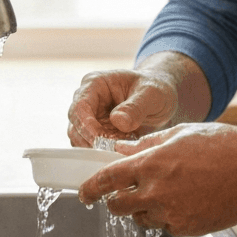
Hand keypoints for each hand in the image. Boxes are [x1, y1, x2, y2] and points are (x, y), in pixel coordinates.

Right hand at [65, 68, 181, 147]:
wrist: (161, 97)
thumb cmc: (156, 88)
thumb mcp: (152, 94)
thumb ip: (136, 107)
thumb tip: (117, 121)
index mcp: (95, 83)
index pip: (80, 107)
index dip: (86, 126)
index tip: (101, 141)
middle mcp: (87, 100)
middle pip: (75, 126)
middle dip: (91, 141)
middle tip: (113, 151)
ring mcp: (90, 117)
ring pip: (80, 139)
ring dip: (97, 149)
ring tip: (122, 150)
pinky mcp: (96, 132)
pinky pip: (91, 147)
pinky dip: (103, 152)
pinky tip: (121, 151)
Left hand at [77, 123, 236, 235]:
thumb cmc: (223, 145)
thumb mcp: (180, 134)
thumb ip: (146, 146)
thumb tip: (120, 151)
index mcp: (152, 162)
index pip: (108, 180)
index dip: (91, 188)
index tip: (84, 193)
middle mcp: (158, 190)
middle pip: (118, 207)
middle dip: (116, 202)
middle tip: (124, 195)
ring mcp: (172, 213)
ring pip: (142, 219)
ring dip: (145, 209)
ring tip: (170, 192)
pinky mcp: (187, 229)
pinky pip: (166, 226)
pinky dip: (169, 217)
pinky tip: (189, 200)